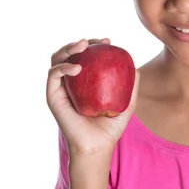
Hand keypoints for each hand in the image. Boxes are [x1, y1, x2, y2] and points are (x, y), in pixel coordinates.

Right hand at [47, 38, 139, 155]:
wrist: (97, 146)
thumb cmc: (110, 128)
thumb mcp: (126, 105)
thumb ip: (131, 87)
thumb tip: (136, 68)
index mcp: (84, 82)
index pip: (85, 57)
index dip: (94, 46)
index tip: (108, 42)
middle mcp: (70, 82)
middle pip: (69, 54)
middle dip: (81, 43)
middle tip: (96, 42)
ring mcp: (60, 88)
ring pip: (57, 59)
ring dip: (68, 48)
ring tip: (82, 46)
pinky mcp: (52, 96)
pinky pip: (54, 75)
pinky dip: (63, 67)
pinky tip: (77, 67)